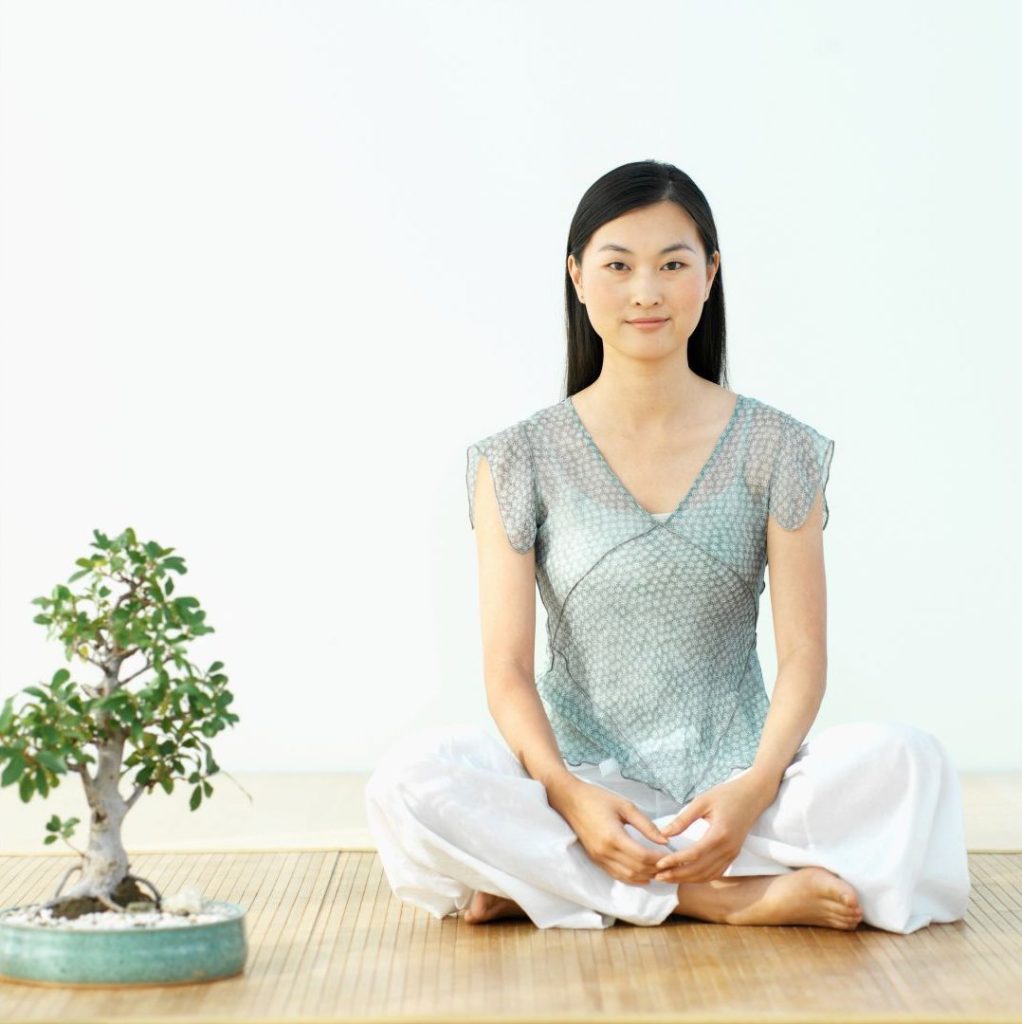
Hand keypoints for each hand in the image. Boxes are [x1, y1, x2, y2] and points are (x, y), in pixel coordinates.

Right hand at [552, 778, 670, 884]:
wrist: (569, 800)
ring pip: (627, 876)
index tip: (673, 855)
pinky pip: (616, 875)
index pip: (643, 857)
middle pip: (637, 870)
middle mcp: (605, 852)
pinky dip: (632, 878)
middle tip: (671, 864)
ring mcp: (598, 858)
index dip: (660, 859)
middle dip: (656, 869)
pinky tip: (643, 874)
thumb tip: (665, 840)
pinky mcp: (595, 859)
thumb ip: (646, 825)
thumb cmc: (597, 798)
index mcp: (613, 837)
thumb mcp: (625, 806)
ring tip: (660, 870)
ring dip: (645, 876)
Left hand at [651, 775, 771, 883]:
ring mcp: (732, 854)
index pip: (694, 854)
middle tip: (658, 876)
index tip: (659, 864)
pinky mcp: (733, 855)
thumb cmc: (726, 794)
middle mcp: (728, 849)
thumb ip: (683, 819)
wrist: (753, 795)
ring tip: (668, 878)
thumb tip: (663, 833)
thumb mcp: (702, 801)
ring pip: (708, 875)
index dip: (675, 861)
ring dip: (687, 879)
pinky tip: (686, 876)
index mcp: (719, 834)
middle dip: (678, 875)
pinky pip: (716, 872)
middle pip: (700, 869)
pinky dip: (700, 877)